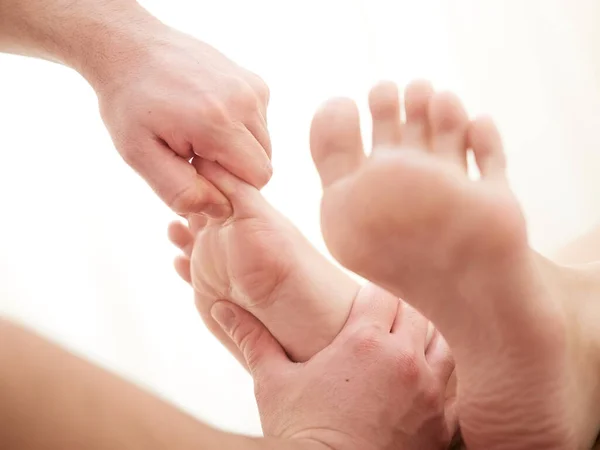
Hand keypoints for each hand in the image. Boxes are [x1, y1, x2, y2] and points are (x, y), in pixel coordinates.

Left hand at [95, 26, 271, 216]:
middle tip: (195, 157)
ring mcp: (252, 88)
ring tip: (199, 136)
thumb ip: (179, 191)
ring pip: (264, 144)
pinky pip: (260, 123)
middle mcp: (245, 101)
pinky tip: (209, 118)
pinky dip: (239, 130)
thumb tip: (220, 209)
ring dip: (237, 150)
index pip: (258, 178)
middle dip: (235, 170)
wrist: (130, 48)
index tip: (196, 172)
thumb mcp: (139, 155)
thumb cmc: (130, 104)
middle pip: (264, 162)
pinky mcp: (254, 82)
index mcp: (218, 123)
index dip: (230, 186)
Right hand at [212, 284, 456, 449]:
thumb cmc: (300, 433)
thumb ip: (252, 339)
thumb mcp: (273, 382)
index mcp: (365, 342)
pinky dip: (442, 378)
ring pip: (443, 344)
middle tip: (382, 325)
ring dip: (426, 341)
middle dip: (399, 314)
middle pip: (416, 313)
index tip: (362, 304)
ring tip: (405, 350)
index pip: (382, 294)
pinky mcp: (442, 424)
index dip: (372, 295)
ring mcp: (429, 392)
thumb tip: (220, 308)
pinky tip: (422, 384)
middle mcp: (404, 360)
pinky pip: (455, 385)